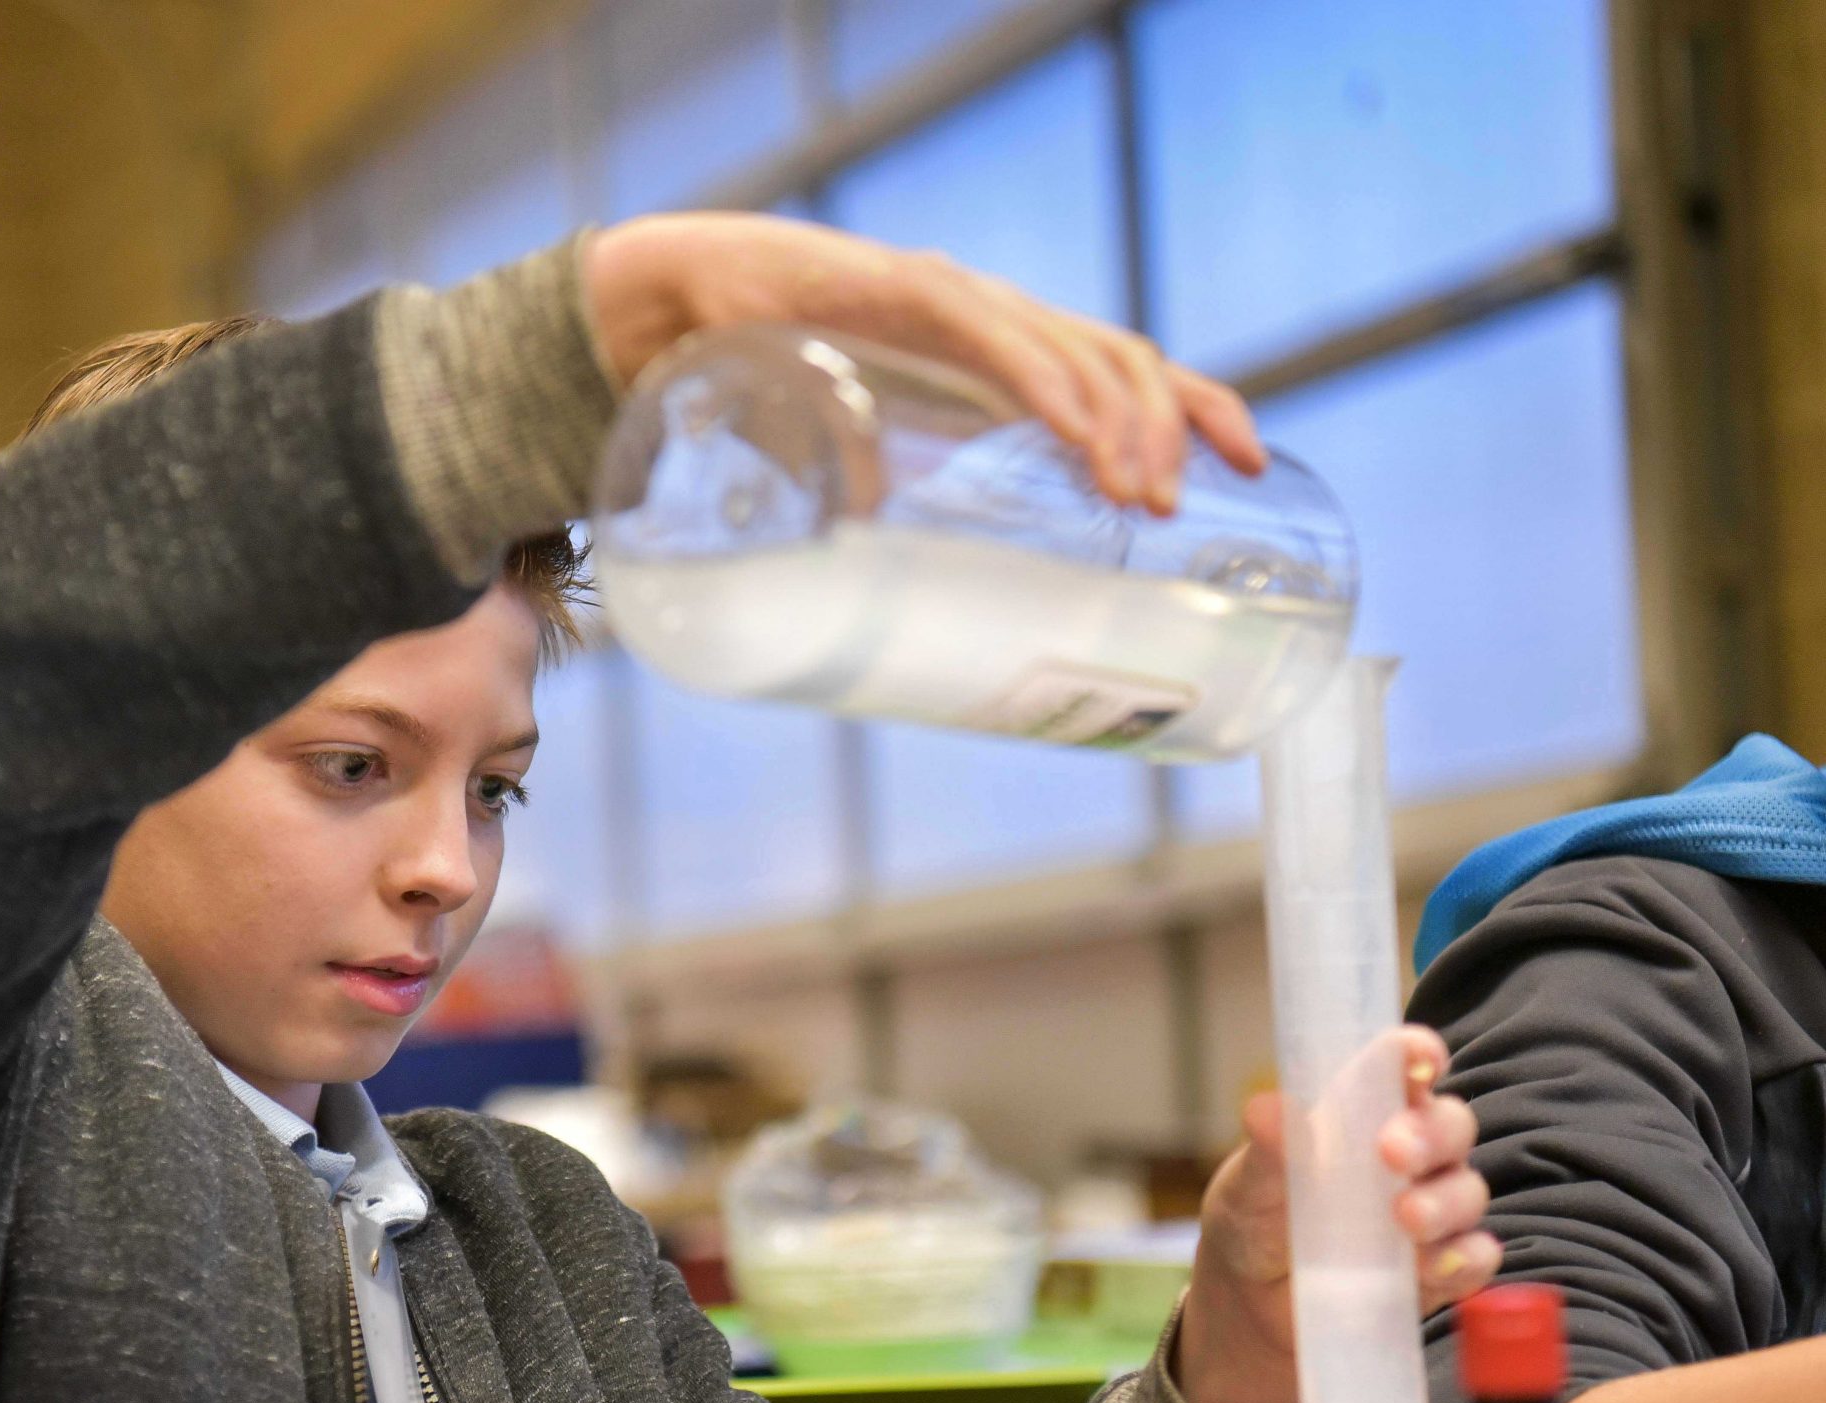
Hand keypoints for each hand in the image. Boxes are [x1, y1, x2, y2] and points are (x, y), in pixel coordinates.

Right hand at [581, 211, 1262, 513]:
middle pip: (1128, 360)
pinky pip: (996, 335)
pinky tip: (1076, 430)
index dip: (1200, 409)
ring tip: (1139, 493)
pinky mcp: (906, 291)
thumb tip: (885, 584)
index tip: (1251, 465)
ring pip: (1082, 347)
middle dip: (1179, 426)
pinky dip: (1045, 383)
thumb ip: (876, 502)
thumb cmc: (767, 382)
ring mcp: (958, 302)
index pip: (1127, 371)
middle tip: (1183, 506)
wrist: (678, 306)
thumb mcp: (846, 460)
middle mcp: (997, 320)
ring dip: (1124, 424)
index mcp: (999, 355)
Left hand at [1174, 1024, 1501, 1402]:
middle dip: (1431, 1134)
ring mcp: (1429, 1212)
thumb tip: (1266, 1107)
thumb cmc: (1251, 1229)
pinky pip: (1475, 1258)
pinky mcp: (1440, 1271)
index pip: (1401, 1069)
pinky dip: (1465, 1260)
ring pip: (1468, 1190)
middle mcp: (1407, 1156)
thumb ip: (1267, 1154)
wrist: (1250, 1316)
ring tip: (1404, 1218)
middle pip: (1449, 1125)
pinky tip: (1434, 1266)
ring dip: (1446, 1201)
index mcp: (1359, 1114)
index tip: (1417, 1058)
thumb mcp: (1247, 1192)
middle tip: (1392, 1152)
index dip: (1416, 1055)